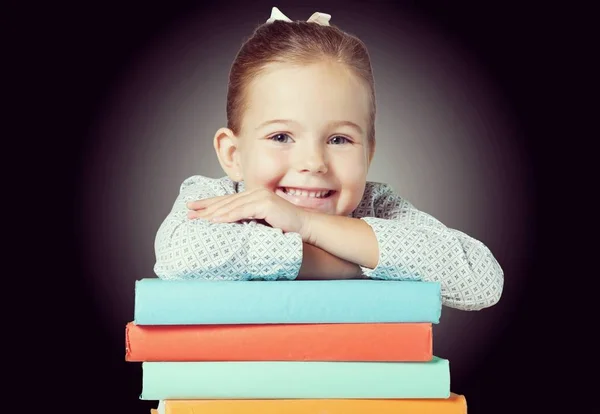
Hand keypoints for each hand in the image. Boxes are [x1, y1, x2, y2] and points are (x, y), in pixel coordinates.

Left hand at [187, 188, 311, 238]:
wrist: (304, 226)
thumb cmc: (285, 226)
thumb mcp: (262, 221)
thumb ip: (248, 219)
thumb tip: (230, 226)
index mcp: (253, 195)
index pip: (227, 199)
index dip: (209, 203)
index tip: (193, 208)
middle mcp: (255, 192)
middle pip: (226, 201)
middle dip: (206, 207)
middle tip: (189, 212)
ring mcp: (260, 196)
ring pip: (232, 206)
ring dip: (214, 213)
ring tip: (199, 219)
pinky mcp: (265, 204)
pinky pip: (242, 211)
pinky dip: (228, 216)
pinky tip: (216, 220)